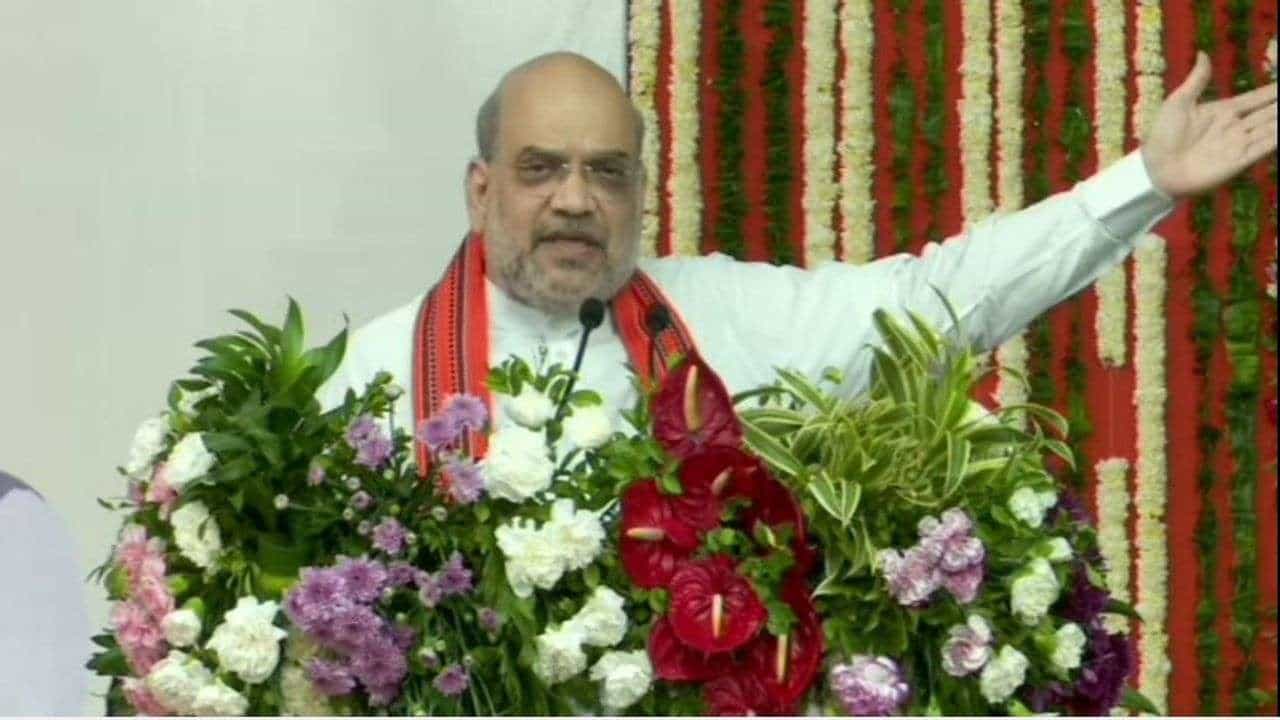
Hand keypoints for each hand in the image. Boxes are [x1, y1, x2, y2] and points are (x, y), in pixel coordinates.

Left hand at [1141, 51, 1276, 199]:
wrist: (1155, 169)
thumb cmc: (1162, 135)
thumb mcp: (1178, 103)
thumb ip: (1196, 81)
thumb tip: (1204, 54)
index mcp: (1223, 111)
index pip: (1256, 98)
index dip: (1273, 92)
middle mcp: (1235, 127)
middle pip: (1269, 113)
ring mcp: (1238, 144)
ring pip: (1271, 128)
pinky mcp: (1238, 161)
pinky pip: (1264, 147)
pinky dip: (1276, 138)